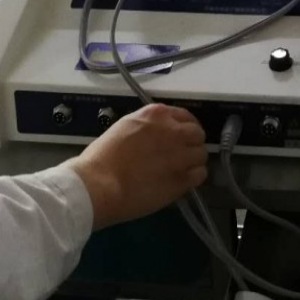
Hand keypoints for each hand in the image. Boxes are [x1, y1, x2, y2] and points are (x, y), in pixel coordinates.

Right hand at [68, 103, 207, 229]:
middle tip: (182, 155)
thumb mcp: (125, 127)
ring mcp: (180, 155)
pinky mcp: (182, 179)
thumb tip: (156, 136)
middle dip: (192, 143)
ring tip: (183, 170)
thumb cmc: (102, 158)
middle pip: (197, 134)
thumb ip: (147, 128)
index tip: (180, 138)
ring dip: (194, 161)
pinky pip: (200, 174)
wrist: (98, 184)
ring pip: (201, 154)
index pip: (184, 116)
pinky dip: (195, 177)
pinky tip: (185, 182)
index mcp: (157, 114)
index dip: (184, 129)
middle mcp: (173, 130)